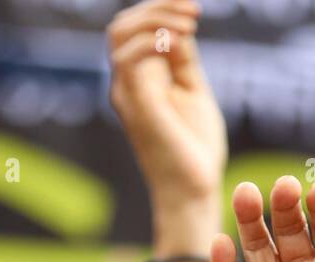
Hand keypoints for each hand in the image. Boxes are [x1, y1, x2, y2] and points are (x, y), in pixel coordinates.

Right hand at [109, 1, 224, 206]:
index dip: (161, 9)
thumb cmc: (193, 148)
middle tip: (193, 11)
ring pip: (120, 33)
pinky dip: (154, 38)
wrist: (192, 190)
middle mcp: (126, 84)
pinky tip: (181, 40)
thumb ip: (182, 61)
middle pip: (121, 25)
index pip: (133, 30)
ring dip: (157, 17)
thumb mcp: (192, 91)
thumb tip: (178, 29)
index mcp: (139, 81)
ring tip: (190, 23)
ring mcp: (128, 94)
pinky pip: (129, 58)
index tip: (195, 10)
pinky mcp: (137, 105)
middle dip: (157, 6)